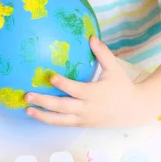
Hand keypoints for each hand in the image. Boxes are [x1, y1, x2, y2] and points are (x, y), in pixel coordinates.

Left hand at [24, 36, 149, 127]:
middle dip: (44, 102)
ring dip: (42, 115)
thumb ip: (102, 53)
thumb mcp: (115, 68)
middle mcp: (87, 108)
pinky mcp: (82, 124)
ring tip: (27, 109)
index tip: (50, 77)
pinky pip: (63, 123)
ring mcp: (83, 118)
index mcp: (95, 94)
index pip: (76, 89)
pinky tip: (37, 114)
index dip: (63, 84)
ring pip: (60, 120)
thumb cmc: (122, 86)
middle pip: (62, 107)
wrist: (133, 110)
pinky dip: (50, 120)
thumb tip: (91, 36)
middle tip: (27, 95)